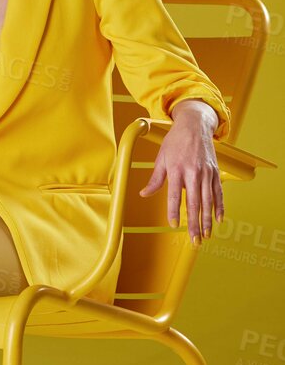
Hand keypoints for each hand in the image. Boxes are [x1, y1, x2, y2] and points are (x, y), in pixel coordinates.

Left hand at [138, 114, 223, 242]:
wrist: (194, 125)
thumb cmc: (175, 141)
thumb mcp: (161, 157)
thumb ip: (155, 179)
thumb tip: (144, 194)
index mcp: (177, 169)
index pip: (174, 194)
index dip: (174, 211)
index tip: (173, 224)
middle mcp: (193, 172)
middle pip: (194, 202)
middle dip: (195, 223)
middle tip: (195, 239)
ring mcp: (206, 172)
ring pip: (208, 200)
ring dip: (208, 220)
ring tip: (206, 235)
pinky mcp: (215, 172)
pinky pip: (218, 192)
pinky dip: (219, 206)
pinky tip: (219, 219)